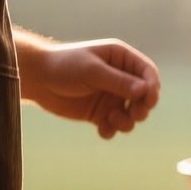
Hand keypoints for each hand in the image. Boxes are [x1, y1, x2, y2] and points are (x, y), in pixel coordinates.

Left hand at [24, 38, 160, 138]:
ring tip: (112, 121)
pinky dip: (111, 130)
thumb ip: (118, 81)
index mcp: (121, 59)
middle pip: (144, 96)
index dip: (153, 87)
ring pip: (131, 114)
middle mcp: (120, 78)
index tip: (149, 100)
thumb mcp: (92, 71)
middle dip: (142, 108)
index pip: (147, 73)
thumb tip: (145, 91)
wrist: (37, 79)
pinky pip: (114, 126)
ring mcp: (110, 96)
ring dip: (127, 121)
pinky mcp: (99, 113)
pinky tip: (102, 129)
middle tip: (134, 114)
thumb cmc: (64, 66)